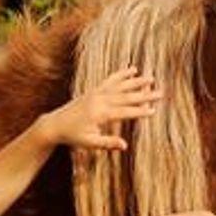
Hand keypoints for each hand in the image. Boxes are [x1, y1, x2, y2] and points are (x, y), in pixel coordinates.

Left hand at [40, 67, 161, 151]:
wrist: (54, 124)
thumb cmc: (73, 136)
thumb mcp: (89, 143)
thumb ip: (107, 143)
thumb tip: (125, 146)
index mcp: (99, 113)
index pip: (125, 112)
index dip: (140, 111)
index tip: (154, 110)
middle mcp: (99, 100)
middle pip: (126, 96)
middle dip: (144, 95)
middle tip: (160, 92)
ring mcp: (96, 93)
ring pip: (120, 86)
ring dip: (136, 81)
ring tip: (150, 78)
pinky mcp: (94, 90)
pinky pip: (110, 80)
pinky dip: (122, 74)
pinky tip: (132, 70)